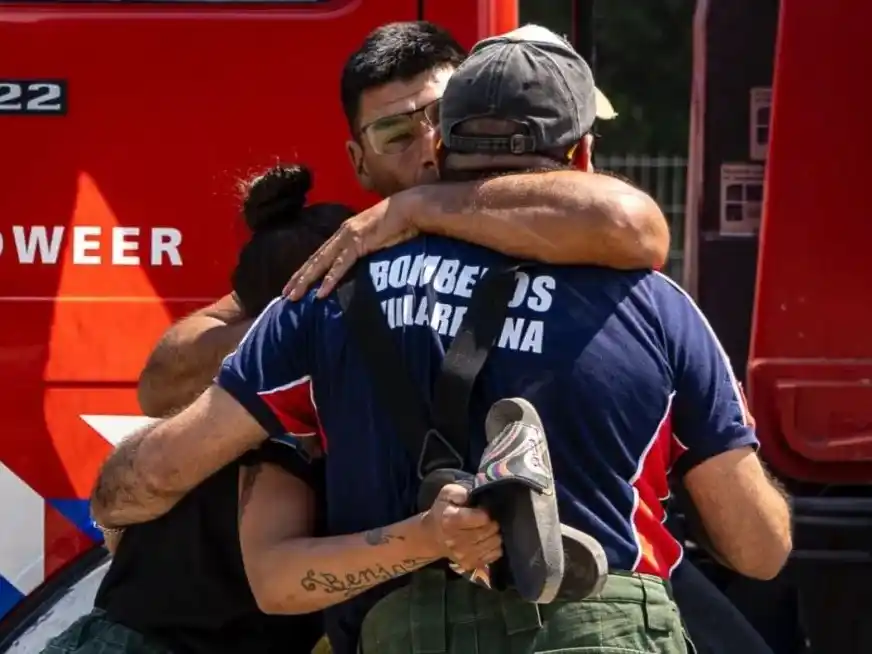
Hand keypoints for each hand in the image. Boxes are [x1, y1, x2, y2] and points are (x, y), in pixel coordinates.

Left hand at [284, 193, 419, 300]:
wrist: (411, 208)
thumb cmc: (400, 223)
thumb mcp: (378, 238)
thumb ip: (369, 248)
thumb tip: (366, 265)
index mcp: (345, 233)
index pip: (321, 254)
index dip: (307, 269)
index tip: (295, 283)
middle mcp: (342, 234)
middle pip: (314, 259)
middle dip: (298, 277)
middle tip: (284, 294)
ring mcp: (348, 237)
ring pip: (321, 263)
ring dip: (306, 281)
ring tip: (293, 296)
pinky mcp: (359, 242)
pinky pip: (341, 265)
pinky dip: (330, 280)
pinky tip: (320, 293)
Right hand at [422, 483, 502, 571]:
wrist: (432, 536)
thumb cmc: (442, 511)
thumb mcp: (446, 494)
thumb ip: (458, 491)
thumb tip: (470, 496)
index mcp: (450, 520)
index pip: (482, 518)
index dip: (486, 512)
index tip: (483, 510)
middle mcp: (456, 540)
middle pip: (489, 531)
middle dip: (493, 523)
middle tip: (489, 519)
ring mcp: (463, 554)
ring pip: (494, 543)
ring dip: (495, 534)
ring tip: (488, 529)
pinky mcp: (470, 564)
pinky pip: (495, 554)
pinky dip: (495, 546)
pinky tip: (487, 540)